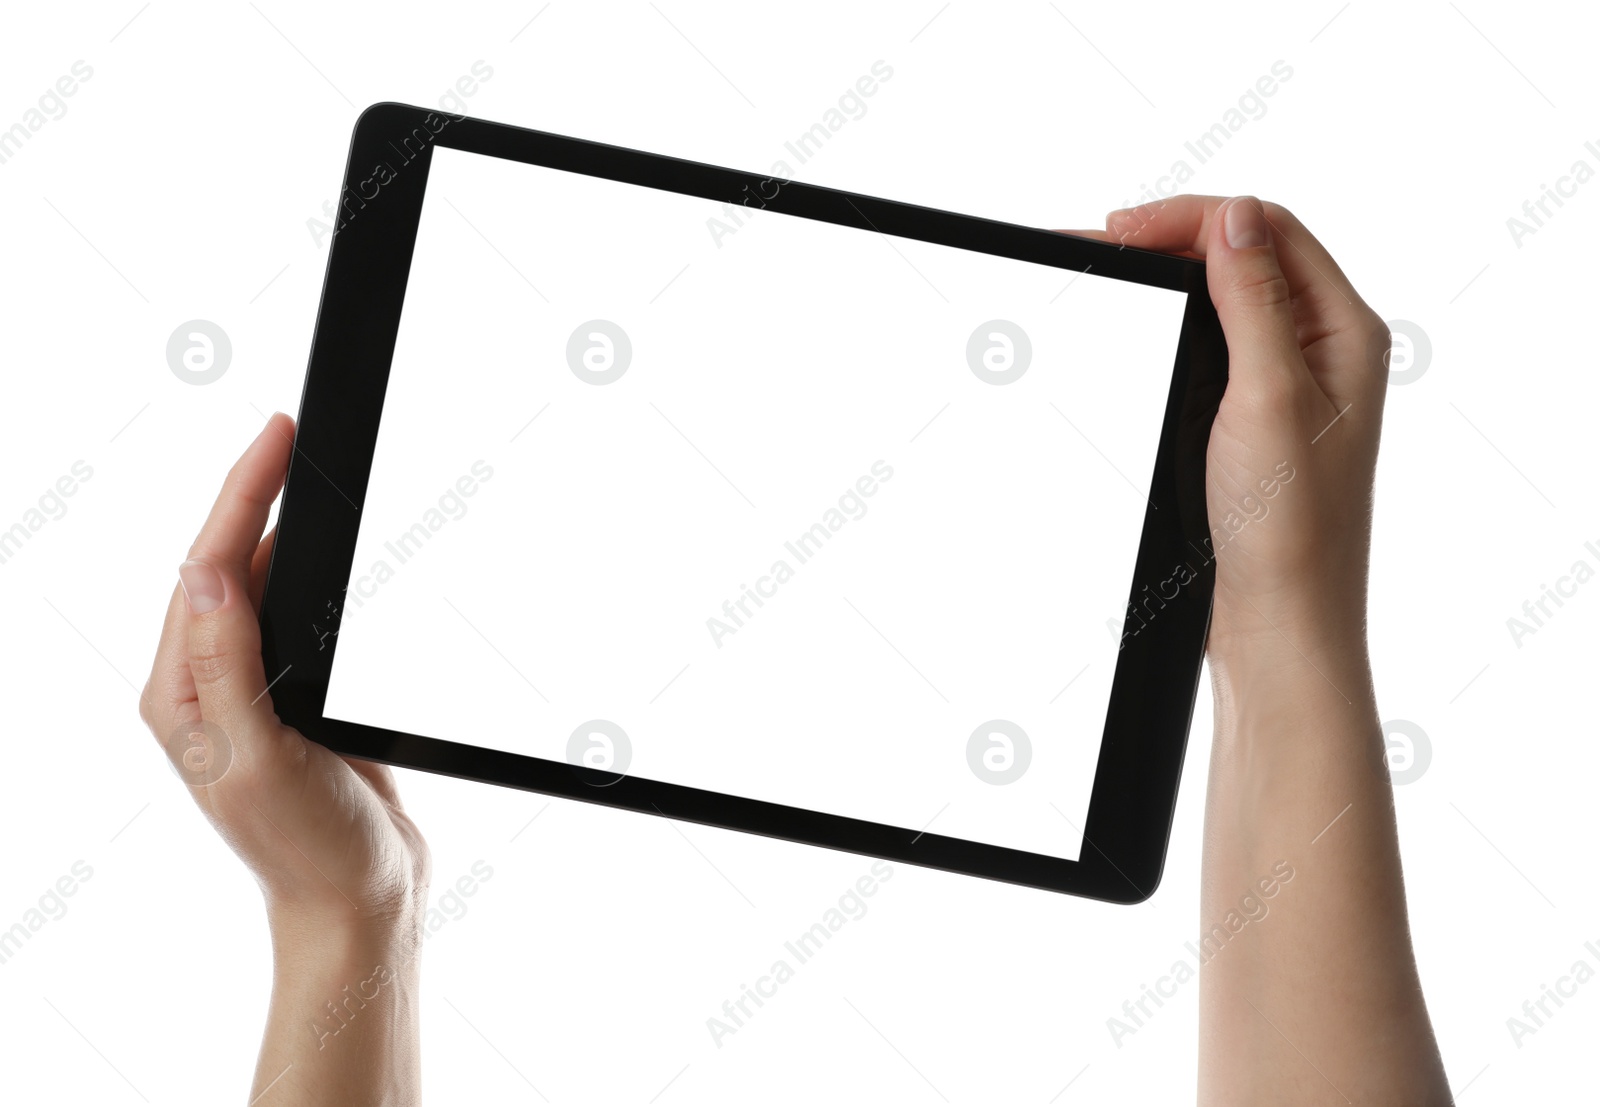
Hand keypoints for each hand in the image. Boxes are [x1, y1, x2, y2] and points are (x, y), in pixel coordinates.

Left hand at [139, 413, 428, 1104]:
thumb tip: (206, 576)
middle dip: (252, 493)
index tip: (274, 437)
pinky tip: (324, 548)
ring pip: (257, 585)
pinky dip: (309, 572)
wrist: (361, 897)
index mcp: (182, 696)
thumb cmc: (309, 846)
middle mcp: (205, 687)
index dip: (239, 496)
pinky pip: (292, 616)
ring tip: (298, 468)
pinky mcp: (291, 699)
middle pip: (223, 564)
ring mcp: (248, 691)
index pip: (205, 571)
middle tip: (287, 431)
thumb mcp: (261, 758)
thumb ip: (228, 668)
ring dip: (278, 527)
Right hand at [1068, 198, 1447, 1103]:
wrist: (1278, 630)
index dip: (1191, 217)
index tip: (1118, 232)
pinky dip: (1169, 329)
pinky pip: (1212, 347)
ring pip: (1224, 300)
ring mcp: (1290, 386)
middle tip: (1099, 247)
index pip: (1267, 230)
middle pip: (1245, 255)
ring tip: (1107, 278)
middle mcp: (1325, 352)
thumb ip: (1254, 303)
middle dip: (1172, 239)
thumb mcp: (1270, 399)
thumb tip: (1230, 220)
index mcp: (1347, 334)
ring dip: (1168, 282)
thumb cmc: (1288, 534)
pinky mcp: (1253, 422)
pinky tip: (1132, 337)